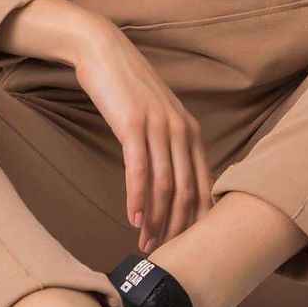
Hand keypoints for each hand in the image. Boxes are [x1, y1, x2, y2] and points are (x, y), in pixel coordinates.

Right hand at [71, 15, 214, 253]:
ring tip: (146, 245)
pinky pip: (139, 170)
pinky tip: (133, 219)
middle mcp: (182, 131)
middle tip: (164, 254)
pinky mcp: (133, 125)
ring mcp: (159, 127)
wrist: (104, 51)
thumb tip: (168, 187)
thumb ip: (168, 146)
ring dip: (156, 221)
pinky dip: (137, 198)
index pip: (203, 186)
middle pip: (187, 192)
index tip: (186, 247)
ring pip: (165, 186)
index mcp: (192, 132)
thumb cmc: (127, 89)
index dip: (197, 221)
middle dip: (177, 228)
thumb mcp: (157, 117)